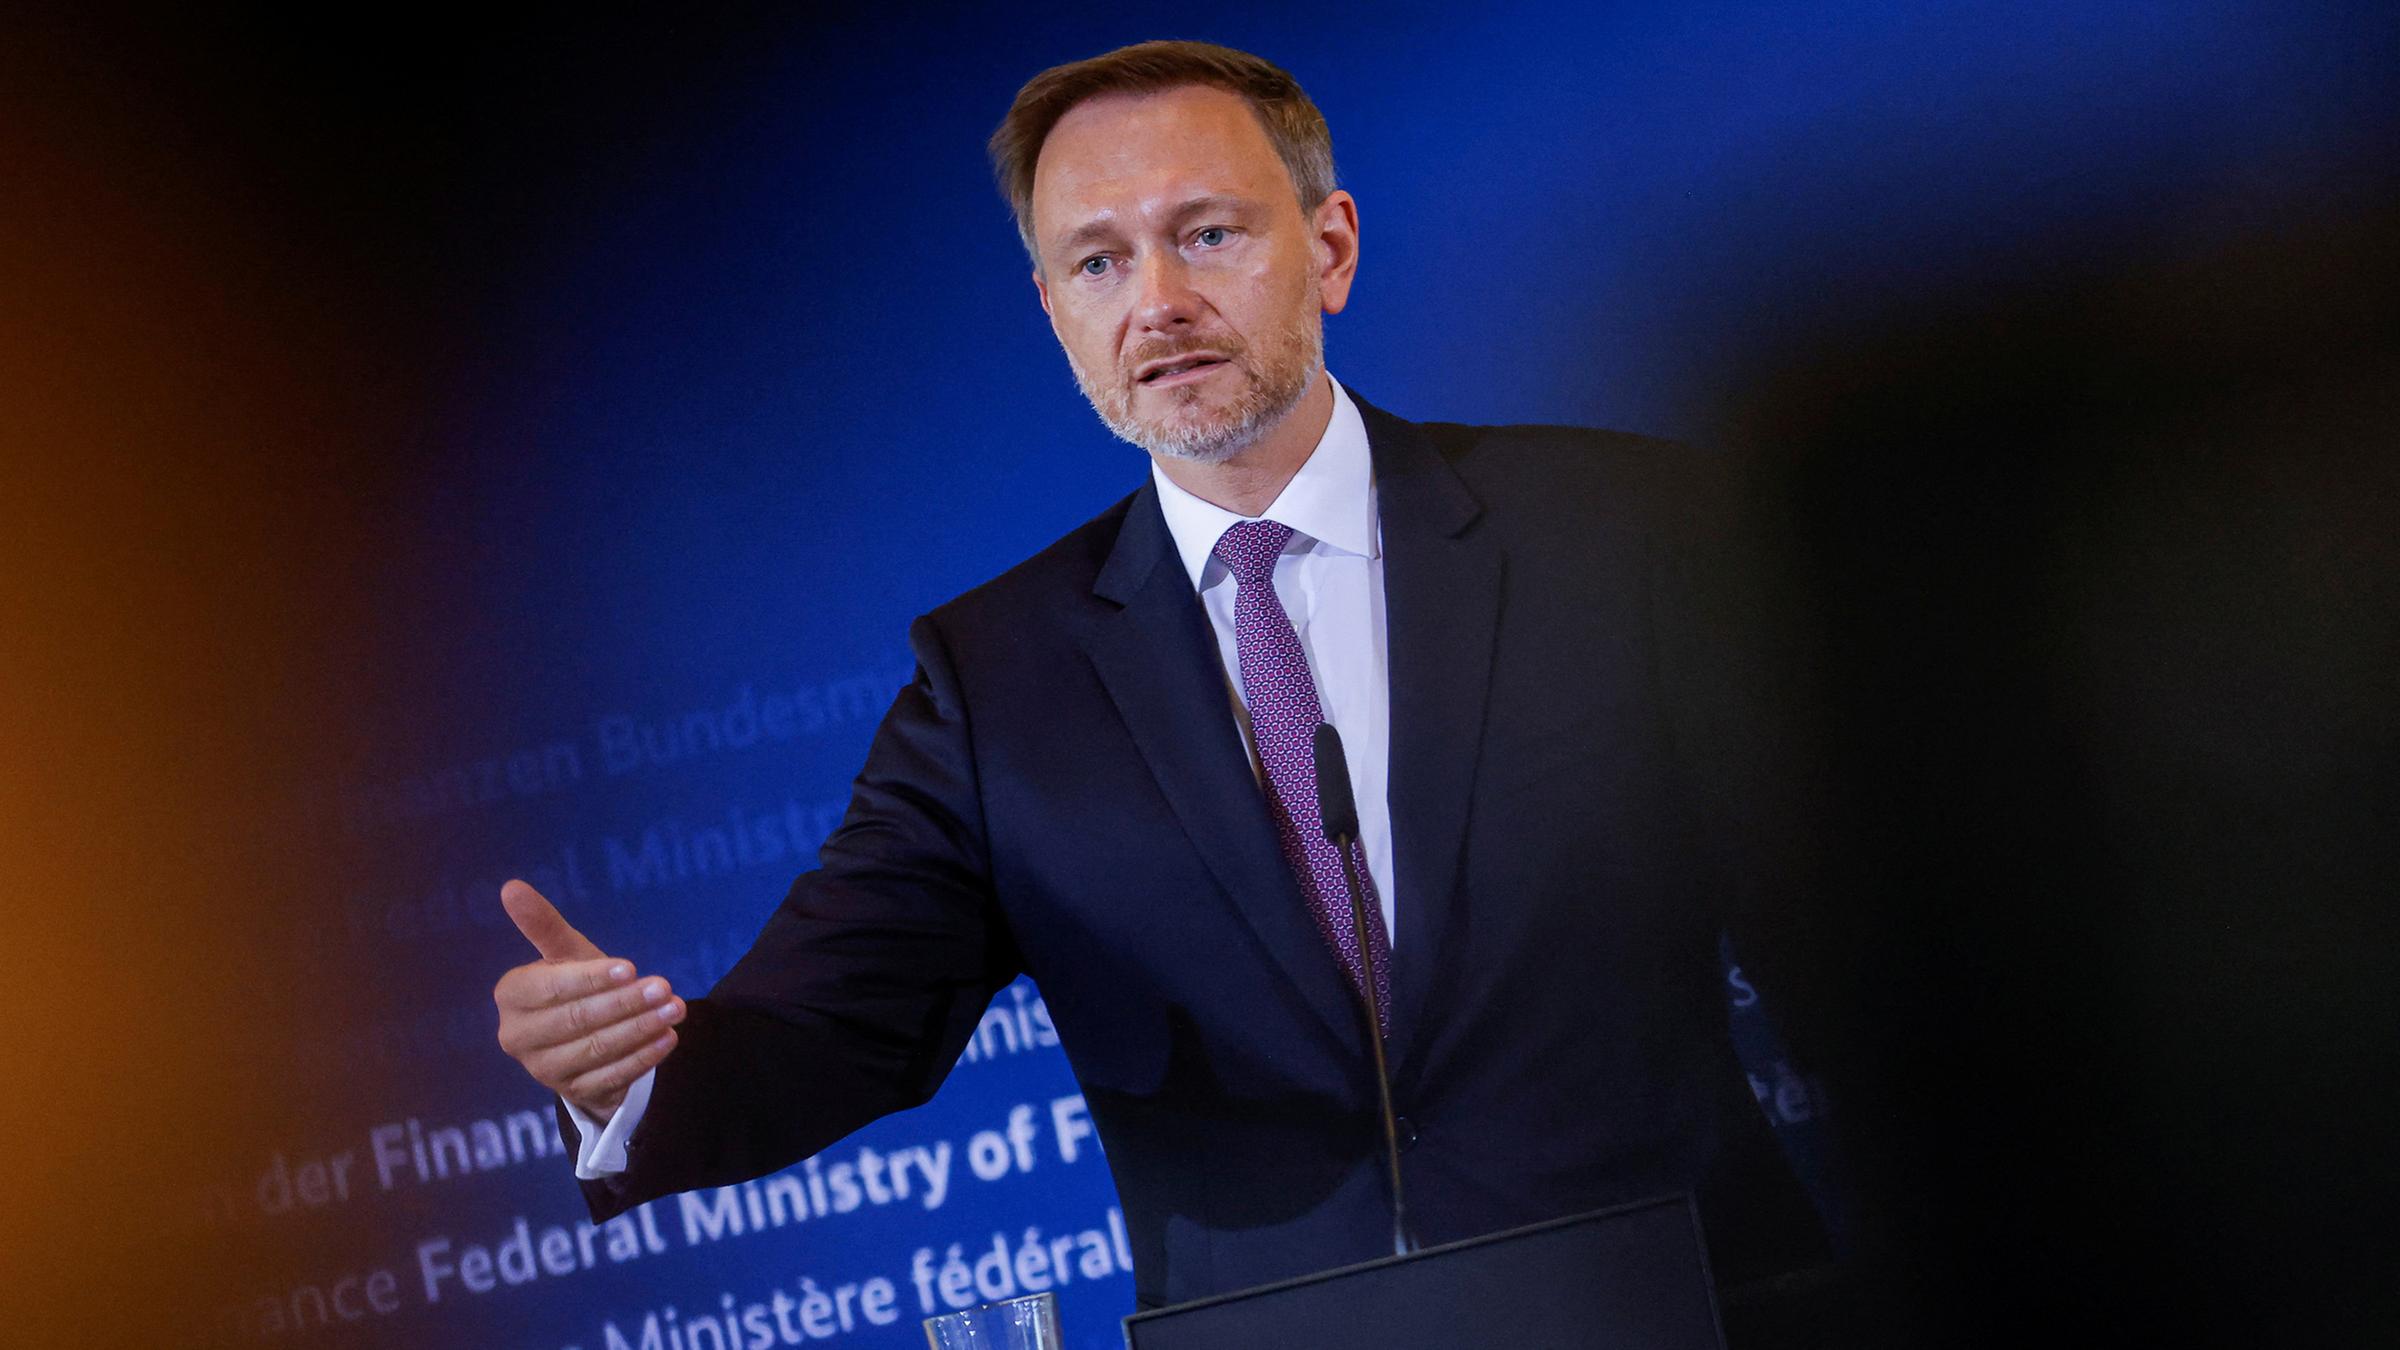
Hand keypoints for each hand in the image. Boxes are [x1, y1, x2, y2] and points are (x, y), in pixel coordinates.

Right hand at [492, 879, 682, 1120]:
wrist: (582, 1038)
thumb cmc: (574, 985)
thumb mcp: (563, 954)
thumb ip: (543, 924)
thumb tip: (511, 887)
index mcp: (511, 996)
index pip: (552, 988)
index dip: (591, 979)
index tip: (631, 967)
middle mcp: (517, 1037)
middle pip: (575, 1020)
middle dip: (624, 1003)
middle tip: (665, 988)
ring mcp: (543, 1070)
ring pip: (595, 1049)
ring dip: (640, 1029)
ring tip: (675, 1010)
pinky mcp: (572, 1093)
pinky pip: (610, 1077)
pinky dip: (642, 1058)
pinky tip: (668, 1039)